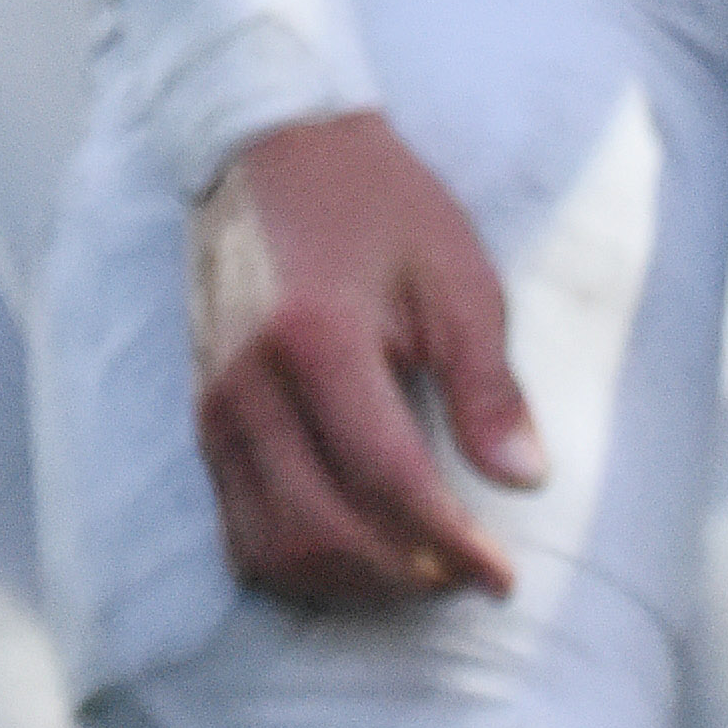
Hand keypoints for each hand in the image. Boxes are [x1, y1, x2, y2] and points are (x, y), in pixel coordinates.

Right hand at [185, 110, 543, 609]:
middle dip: (403, 575)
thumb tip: (526, 481)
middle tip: (464, 578)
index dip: (450, 543)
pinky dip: (299, 563)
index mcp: (318, 336)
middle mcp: (250, 382)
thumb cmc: (377, 204)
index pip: (387, 477)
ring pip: (272, 546)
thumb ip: (488, 385)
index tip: (501, 578)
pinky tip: (356, 552)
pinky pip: (238, 528)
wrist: (273, 145)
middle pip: (323, 528)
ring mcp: (214, 405)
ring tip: (418, 571)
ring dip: (350, 582)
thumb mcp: (458, 275)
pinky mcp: (201, 419)